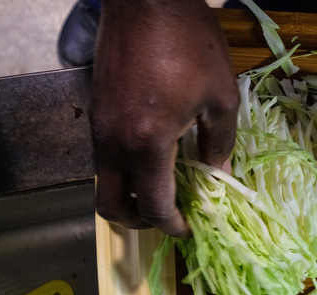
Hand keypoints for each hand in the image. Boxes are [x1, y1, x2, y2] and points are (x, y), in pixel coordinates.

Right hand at [90, 0, 239, 236]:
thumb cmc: (190, 43)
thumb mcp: (219, 97)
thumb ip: (219, 144)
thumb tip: (221, 177)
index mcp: (145, 143)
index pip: (151, 205)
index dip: (170, 225)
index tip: (187, 229)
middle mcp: (112, 142)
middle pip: (110, 205)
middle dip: (136, 221)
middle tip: (165, 218)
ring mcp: (98, 125)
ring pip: (103, 180)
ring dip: (127, 194)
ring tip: (161, 189)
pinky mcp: (95, 110)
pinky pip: (103, 155)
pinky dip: (123, 169)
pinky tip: (151, 157)